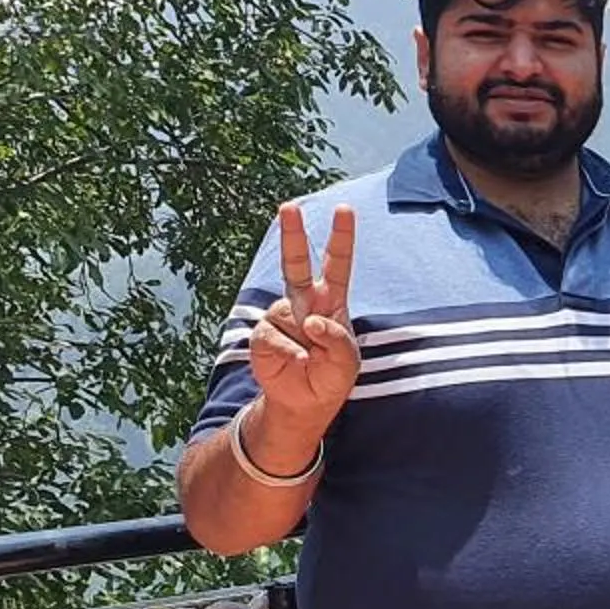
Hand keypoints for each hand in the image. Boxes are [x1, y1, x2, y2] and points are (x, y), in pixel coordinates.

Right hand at [248, 202, 359, 445]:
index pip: (337, 265)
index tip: (344, 210)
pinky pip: (274, 337)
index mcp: (331, 303)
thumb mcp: (347, 362)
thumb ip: (337, 339)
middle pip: (296, 263)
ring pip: (287, 311)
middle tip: (289, 206)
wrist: (304, 402)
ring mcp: (281, 316)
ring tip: (309, 359)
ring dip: (302, 340)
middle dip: (292, 234)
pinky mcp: (262, 333)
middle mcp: (304, 303)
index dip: (341, 238)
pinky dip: (287, 353)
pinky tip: (294, 362)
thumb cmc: (330, 377)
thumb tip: (311, 321)